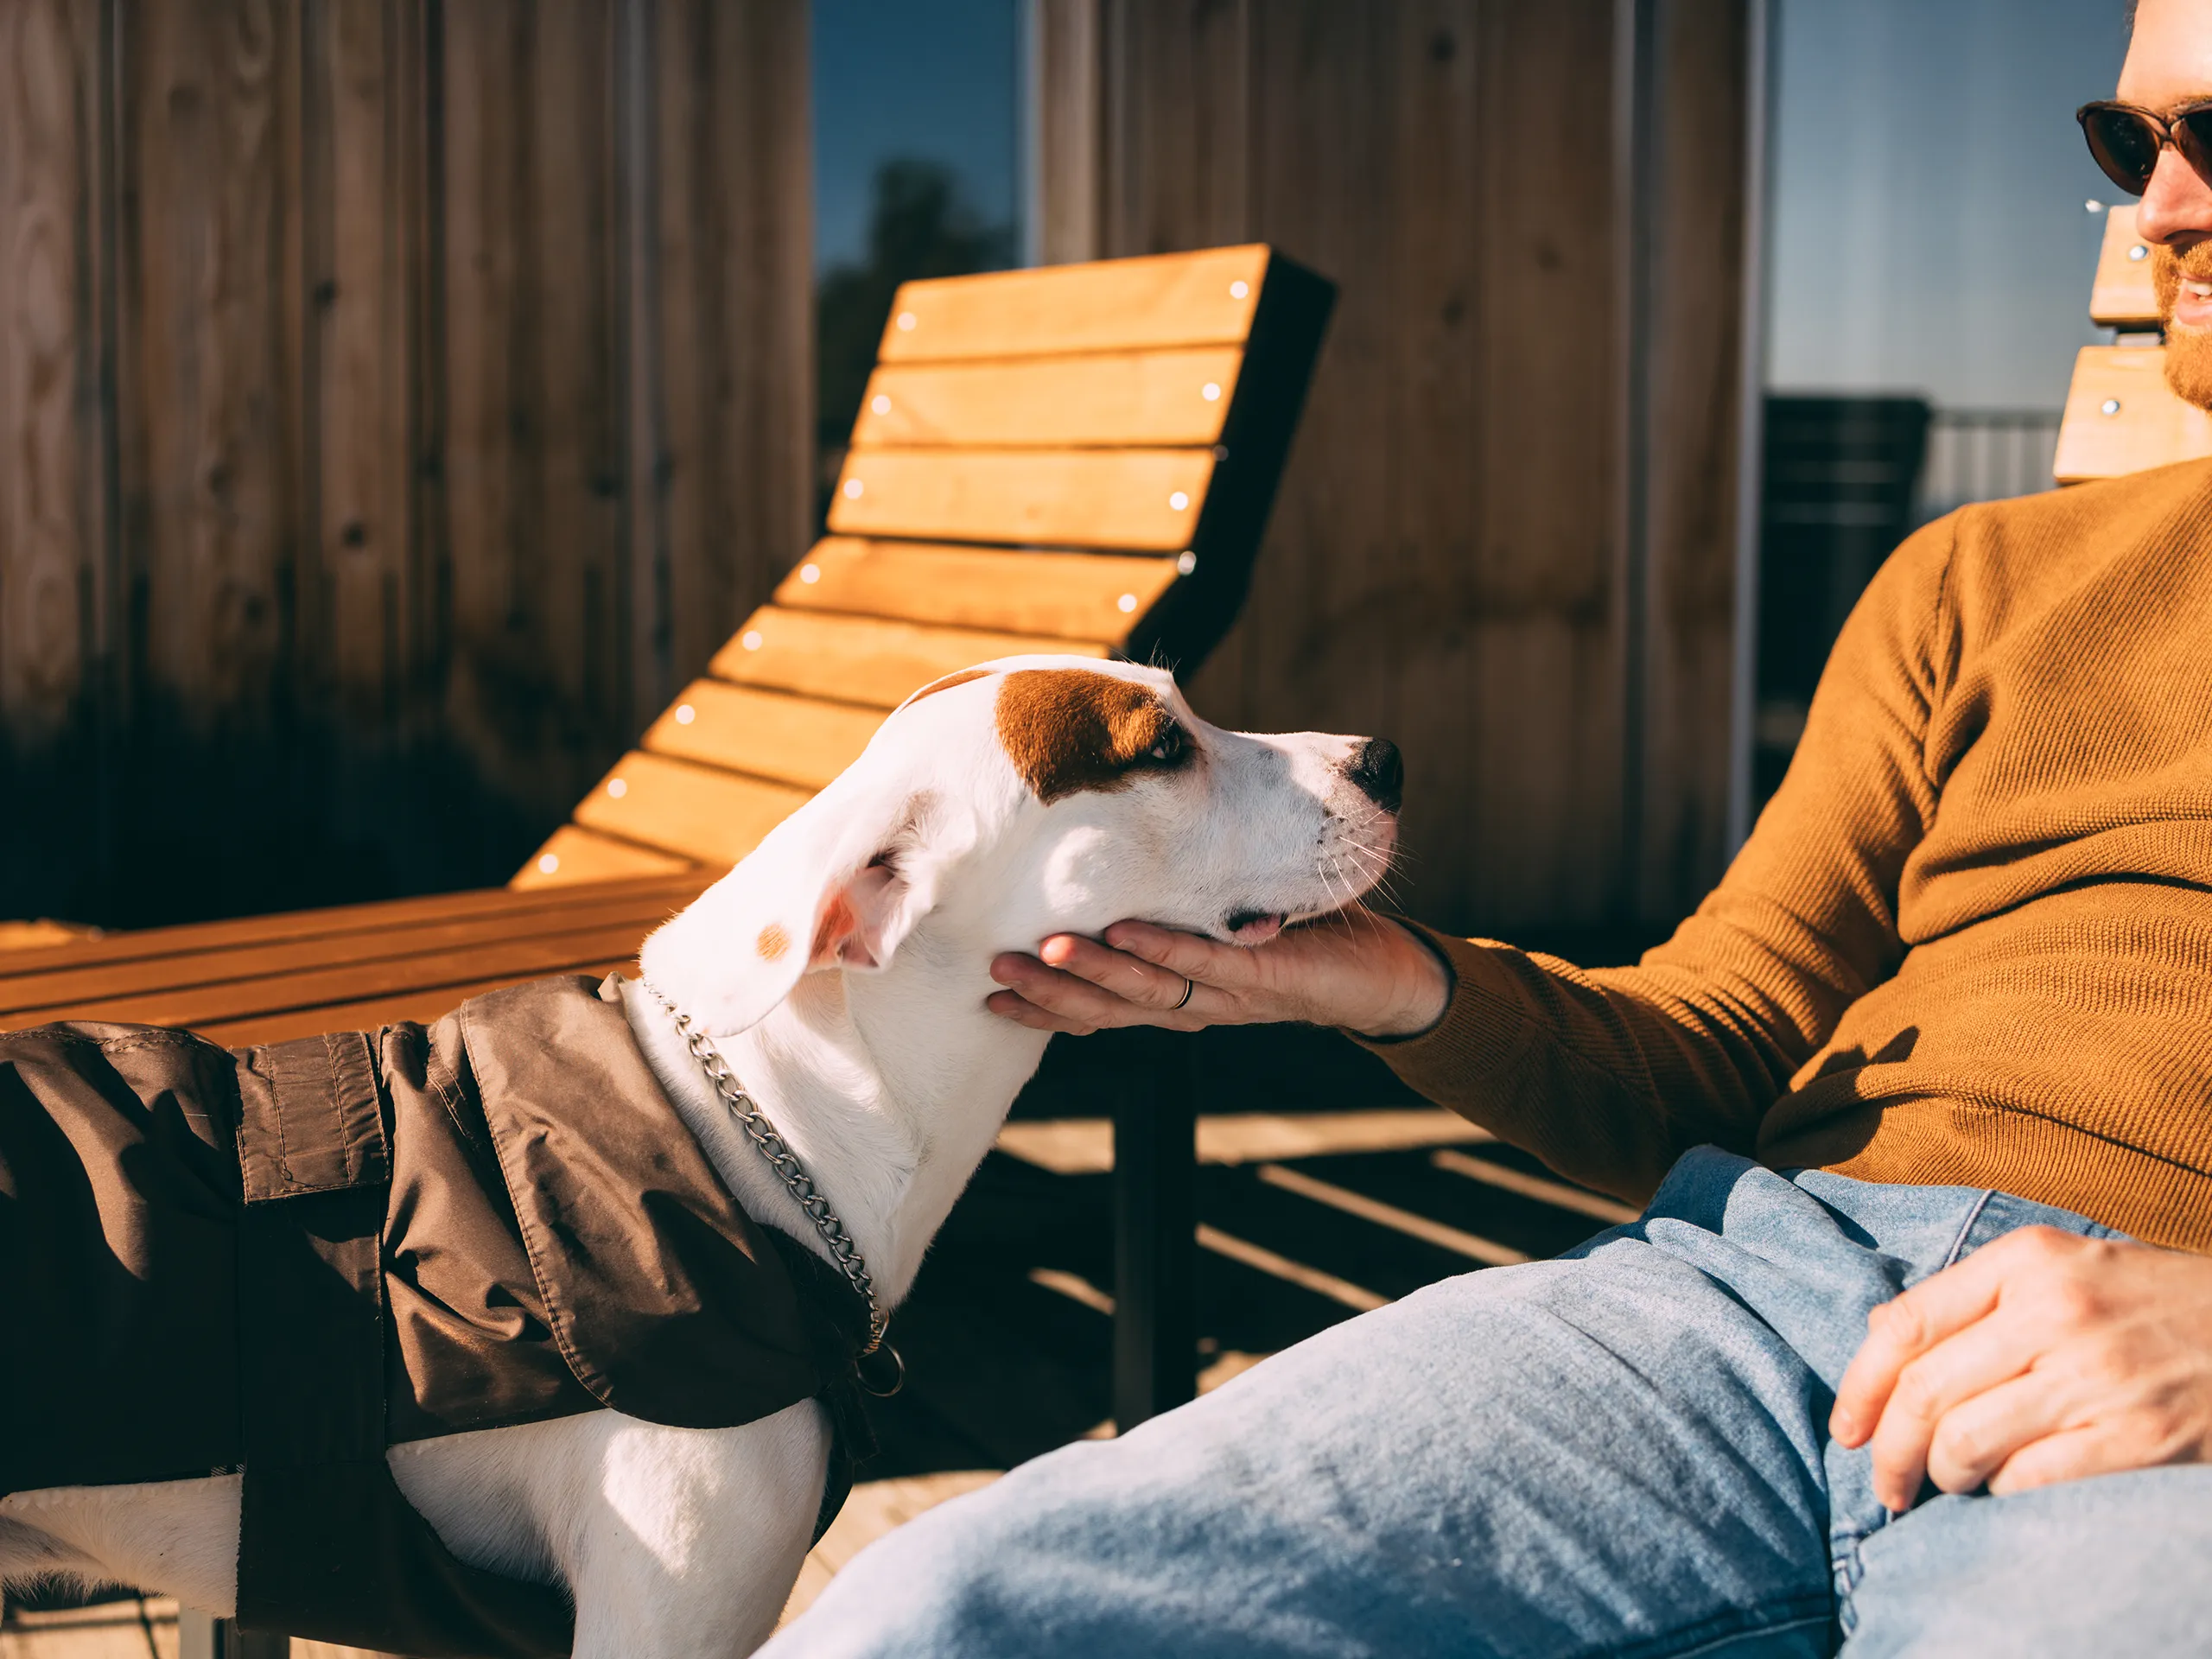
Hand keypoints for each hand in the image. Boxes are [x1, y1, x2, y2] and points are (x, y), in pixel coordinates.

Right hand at [985, 908, 1450, 1040]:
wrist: (1385, 976)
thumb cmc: (1297, 946)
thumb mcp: (1220, 928)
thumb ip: (1172, 912)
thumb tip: (1112, 870)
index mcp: (1178, 1000)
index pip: (1101, 1011)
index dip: (1046, 1010)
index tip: (989, 995)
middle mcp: (1197, 1005)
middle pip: (1112, 1007)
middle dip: (1050, 994)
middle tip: (994, 975)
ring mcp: (1231, 992)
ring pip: (1150, 989)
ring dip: (1094, 974)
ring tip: (1042, 954)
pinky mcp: (1269, 969)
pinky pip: (1209, 959)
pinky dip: (1164, 947)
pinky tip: (1124, 930)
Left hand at [1830, 1225, 2211, 1510]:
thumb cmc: (2157, 1304)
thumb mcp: (2069, 1267)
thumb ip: (1980, 1295)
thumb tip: (1882, 1332)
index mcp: (2028, 1261)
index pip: (1906, 1323)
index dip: (1860, 1385)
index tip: (1848, 1428)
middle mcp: (2054, 1312)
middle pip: (1924, 1391)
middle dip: (1889, 1449)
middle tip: (1885, 1483)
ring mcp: (2096, 1377)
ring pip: (1965, 1441)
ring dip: (1941, 1476)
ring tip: (1948, 1484)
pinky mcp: (2135, 1439)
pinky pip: (2028, 1480)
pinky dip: (2002, 1494)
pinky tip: (2007, 1489)